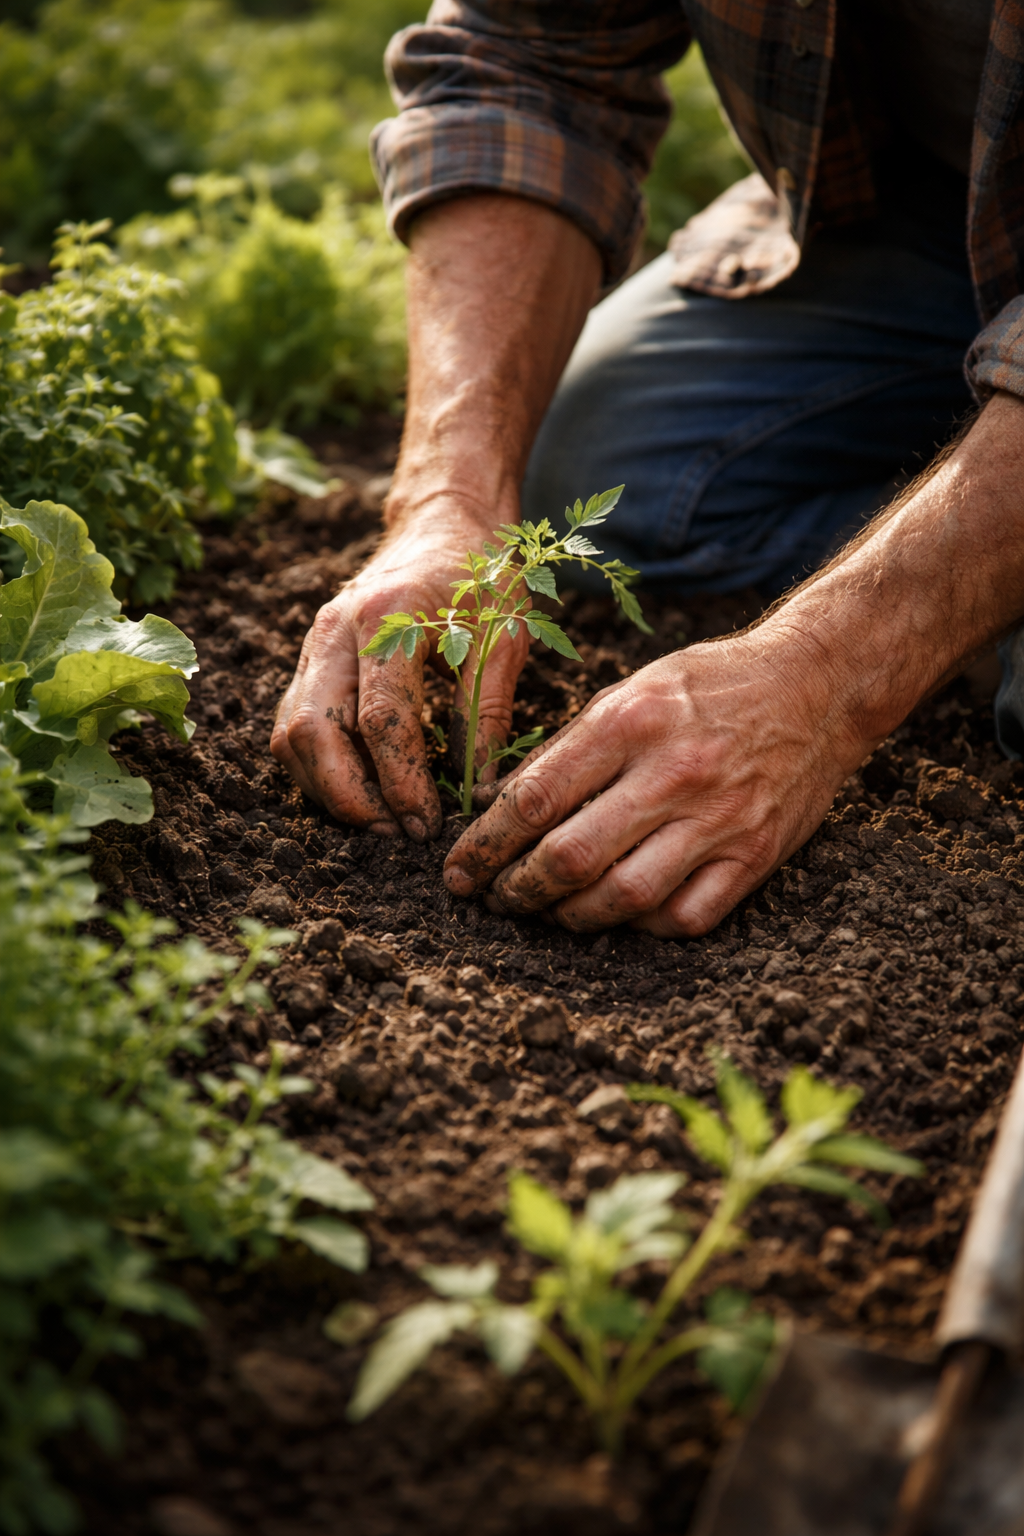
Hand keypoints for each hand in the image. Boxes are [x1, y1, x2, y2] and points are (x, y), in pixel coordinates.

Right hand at [271, 502, 528, 839]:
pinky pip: (293, 725)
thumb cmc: (482, 573)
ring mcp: (314, 644)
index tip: (427, 822)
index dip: (401, 781)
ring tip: (378, 819)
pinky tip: (359, 788)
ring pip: (291, 735)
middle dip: (349, 796)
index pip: (381, 720)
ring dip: (327, 788)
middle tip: (393, 832)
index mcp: (389, 619)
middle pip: (313, 733)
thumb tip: (479, 789)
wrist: (444, 519)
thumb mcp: (506, 634)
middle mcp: (336, 631)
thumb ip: (487, 710)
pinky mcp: (310, 659)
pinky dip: (317, 767)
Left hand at [442, 626, 874, 935]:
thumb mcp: (630, 691)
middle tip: (496, 899)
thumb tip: (502, 806)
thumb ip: (570, 748)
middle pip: (571, 858)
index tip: (460, 870)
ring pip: (623, 898)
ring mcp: (719, 821)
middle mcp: (673, 774)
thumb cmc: (709, 686)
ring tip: (550, 911)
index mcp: (630, 723)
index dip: (485, 844)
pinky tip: (620, 914)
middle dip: (518, 890)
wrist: (815, 686)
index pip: (534, 799)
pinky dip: (642, 926)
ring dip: (572, 917)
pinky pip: (685, 917)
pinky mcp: (754, 856)